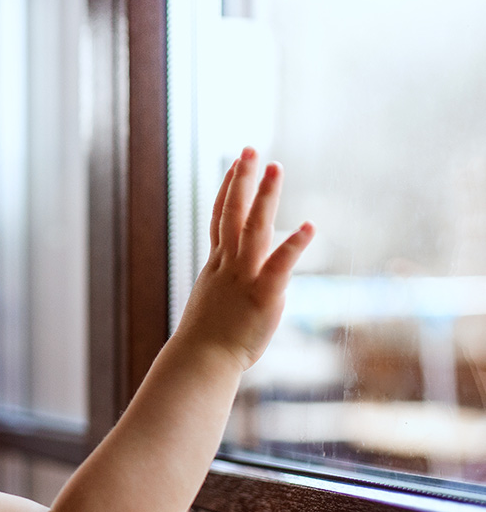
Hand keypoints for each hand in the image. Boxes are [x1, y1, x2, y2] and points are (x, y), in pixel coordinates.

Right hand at [175, 147, 314, 371]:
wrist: (201, 362)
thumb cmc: (207, 343)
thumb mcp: (217, 308)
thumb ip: (235, 290)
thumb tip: (253, 289)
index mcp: (217, 267)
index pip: (220, 219)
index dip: (228, 190)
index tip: (236, 165)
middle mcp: (228, 265)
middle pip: (232, 214)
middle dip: (242, 180)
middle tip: (250, 149)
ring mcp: (244, 278)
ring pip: (253, 229)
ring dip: (264, 197)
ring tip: (275, 167)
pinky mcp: (263, 295)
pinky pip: (279, 265)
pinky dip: (294, 245)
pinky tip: (310, 226)